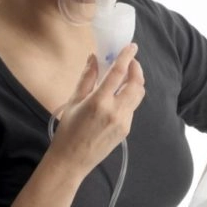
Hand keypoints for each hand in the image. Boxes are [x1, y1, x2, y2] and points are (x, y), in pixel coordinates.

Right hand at [49, 43, 144, 179]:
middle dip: (136, 69)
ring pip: (138, 96)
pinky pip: (132, 108)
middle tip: (130, 61)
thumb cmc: (68, 130)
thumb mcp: (74, 101)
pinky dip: (129, 97)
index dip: (127, 57)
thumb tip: (94, 58)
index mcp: (99, 102)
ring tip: (126, 76)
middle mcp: (115, 111)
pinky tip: (118, 96)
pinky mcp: (126, 129)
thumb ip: (87, 78)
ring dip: (135, 83)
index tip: (132, 46)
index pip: (119, 73)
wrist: (71, 160)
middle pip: (136, 84)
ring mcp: (124, 122)